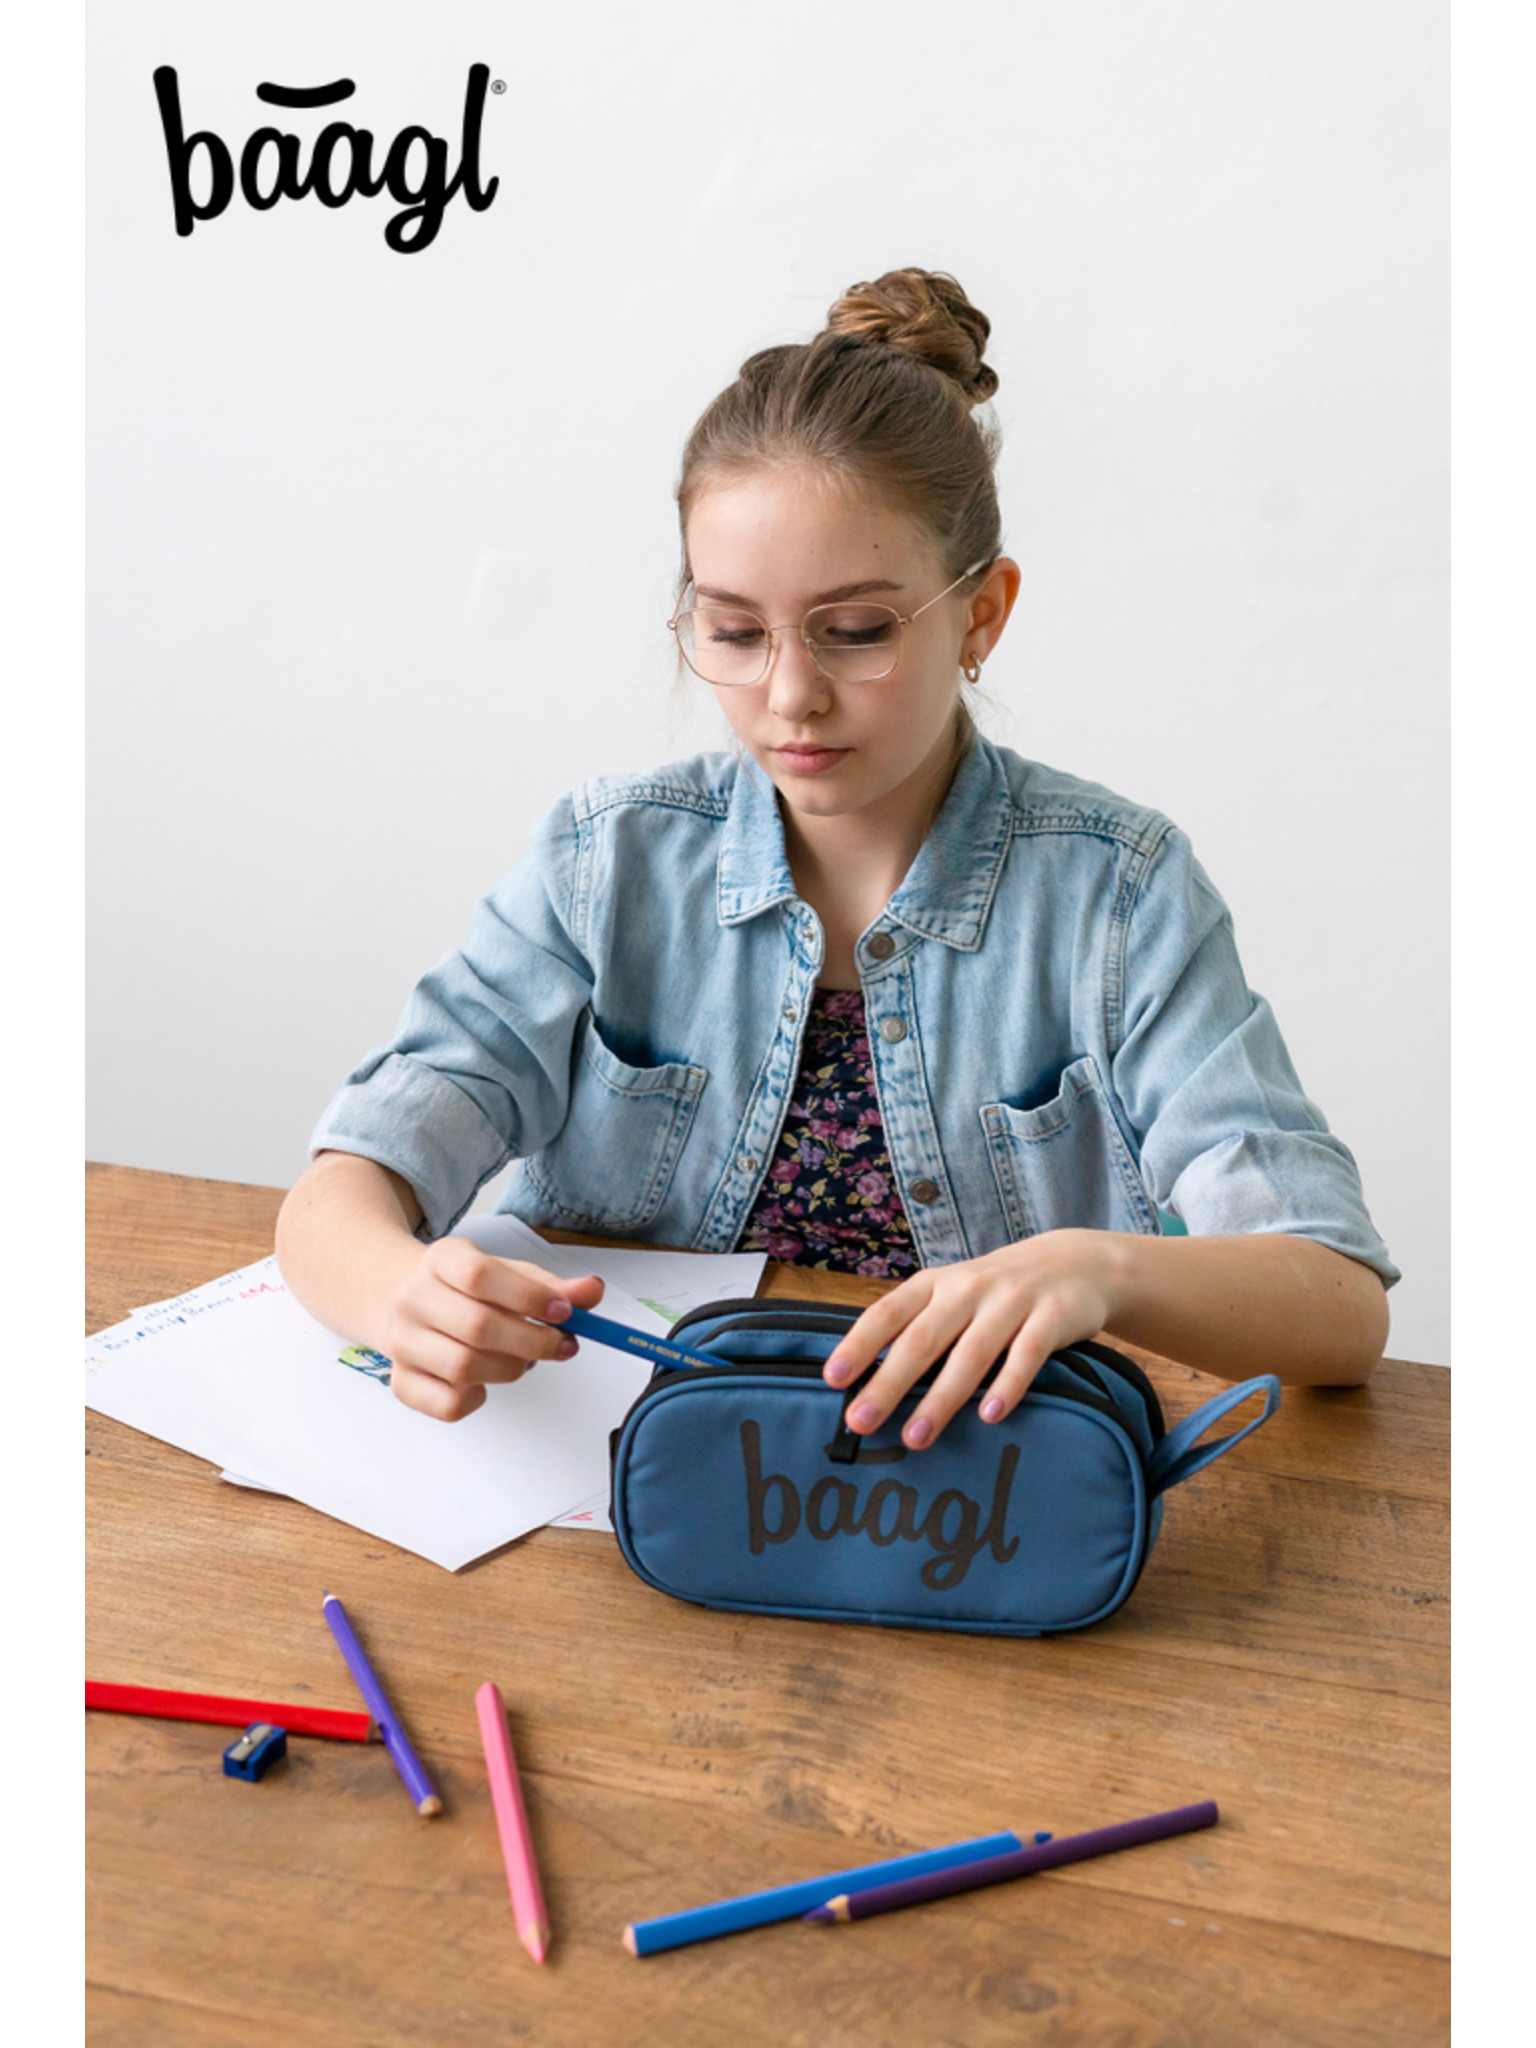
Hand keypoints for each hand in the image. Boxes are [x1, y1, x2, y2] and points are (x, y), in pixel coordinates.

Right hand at [379, 1237, 605, 1421]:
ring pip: (464, 1368)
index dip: (528, 1296)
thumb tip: (593, 1291)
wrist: (405, 1301)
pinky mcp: (401, 1381)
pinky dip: (478, 1399)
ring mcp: (402, 1342)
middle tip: (562, 1345)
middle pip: (476, 1326)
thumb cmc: (467, 1290)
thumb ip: (552, 1286)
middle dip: (532, 1341)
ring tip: (525, 1359)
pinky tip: (487, 1381)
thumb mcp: (509, 1275)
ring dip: (511, 1369)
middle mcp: (413, 1298)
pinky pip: (447, 1404)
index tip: (565, 1312)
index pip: (480, 1275)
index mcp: (441, 1259)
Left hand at [822, 1231, 1123, 1448]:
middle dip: (888, 1382)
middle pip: (922, 1338)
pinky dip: (1008, 1385)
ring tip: (915, 1436)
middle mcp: (967, 1289)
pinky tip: (990, 1416)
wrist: (1075, 1263)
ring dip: (941, 1397)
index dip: (858, 1344)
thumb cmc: (995, 1293)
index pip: (887, 1313)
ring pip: (971, 1352)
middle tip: (860, 1421)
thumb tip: (864, 1385)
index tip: (832, 1379)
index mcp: (934, 1285)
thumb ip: (917, 1329)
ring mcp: (1011, 1301)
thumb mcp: (952, 1296)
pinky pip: (1027, 1354)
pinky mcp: (1052, 1317)